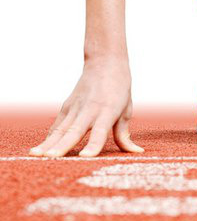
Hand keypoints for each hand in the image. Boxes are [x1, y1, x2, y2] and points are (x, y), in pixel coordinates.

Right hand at [29, 59, 143, 156]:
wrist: (104, 62)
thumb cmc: (120, 89)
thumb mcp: (126, 110)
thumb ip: (124, 134)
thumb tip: (136, 151)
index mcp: (108, 110)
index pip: (100, 131)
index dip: (93, 144)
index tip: (85, 157)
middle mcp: (90, 109)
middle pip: (75, 130)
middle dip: (63, 146)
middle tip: (51, 158)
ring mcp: (75, 107)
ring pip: (61, 128)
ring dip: (49, 143)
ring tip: (36, 155)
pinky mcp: (67, 106)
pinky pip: (57, 125)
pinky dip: (49, 137)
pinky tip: (40, 150)